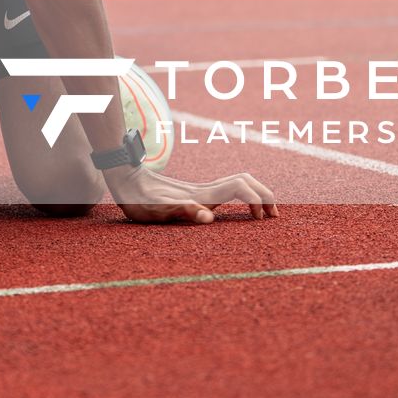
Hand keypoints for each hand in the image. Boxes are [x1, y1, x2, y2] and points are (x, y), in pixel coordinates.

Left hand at [104, 164, 278, 223]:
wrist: (124, 178)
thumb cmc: (137, 198)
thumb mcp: (155, 210)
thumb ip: (181, 210)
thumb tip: (208, 217)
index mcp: (201, 194)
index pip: (239, 188)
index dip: (256, 199)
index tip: (262, 219)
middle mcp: (204, 189)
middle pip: (245, 180)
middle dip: (264, 195)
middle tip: (274, 217)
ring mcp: (200, 190)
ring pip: (237, 182)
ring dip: (255, 193)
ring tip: (263, 214)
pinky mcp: (193, 194)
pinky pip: (227, 190)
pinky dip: (243, 196)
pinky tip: (240, 210)